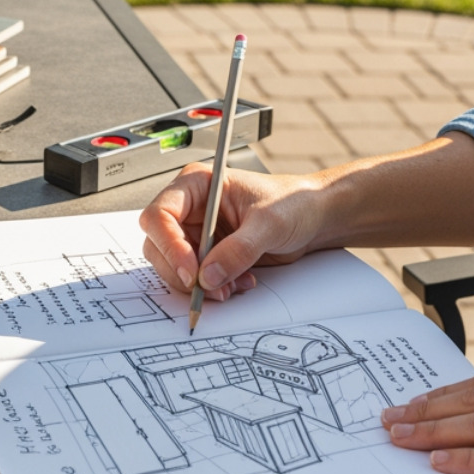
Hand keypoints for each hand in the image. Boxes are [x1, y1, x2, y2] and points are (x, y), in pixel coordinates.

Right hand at [139, 163, 326, 299]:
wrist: (314, 217)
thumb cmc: (294, 202)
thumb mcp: (268, 224)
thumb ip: (238, 250)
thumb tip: (208, 275)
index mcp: (197, 185)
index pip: (160, 215)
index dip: (169, 245)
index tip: (190, 271)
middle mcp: (191, 208)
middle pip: (159, 244)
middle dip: (182, 271)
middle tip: (208, 287)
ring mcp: (198, 231)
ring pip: (173, 265)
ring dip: (199, 283)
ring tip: (230, 286)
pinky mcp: (208, 253)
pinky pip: (194, 277)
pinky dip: (212, 287)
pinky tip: (237, 283)